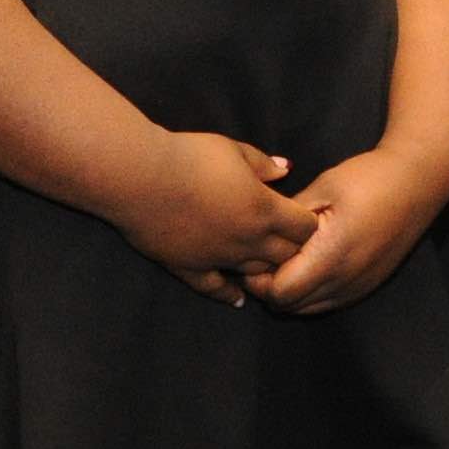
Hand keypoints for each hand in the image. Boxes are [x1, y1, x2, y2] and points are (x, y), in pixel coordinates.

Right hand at [115, 131, 317, 306]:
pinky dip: (230, 294)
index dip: (306, 222)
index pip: (305, 228)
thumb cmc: (190, 157)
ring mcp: (221, 258)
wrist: (142, 178)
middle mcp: (249, 241)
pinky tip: (238, 299)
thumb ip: (262, 164)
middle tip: (285, 239)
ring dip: (264, 268)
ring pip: (257, 275)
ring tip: (264, 262)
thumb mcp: (233, 150)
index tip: (299, 215)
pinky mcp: (192, 268)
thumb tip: (285, 169)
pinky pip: (217, 288)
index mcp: (264, 210)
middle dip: (291, 248)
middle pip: (287, 256)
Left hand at [249, 150, 445, 318]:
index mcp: (331, 257)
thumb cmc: (369, 178)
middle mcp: (345, 281)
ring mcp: (359, 287)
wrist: (418, 182)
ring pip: (308, 309)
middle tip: (261, 258)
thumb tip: (261, 234)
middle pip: (290, 307)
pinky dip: (310, 293)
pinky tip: (308, 265)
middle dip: (268, 288)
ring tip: (283, 261)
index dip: (258, 279)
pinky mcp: (368, 286)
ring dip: (289, 292)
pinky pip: (328, 302)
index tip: (252, 255)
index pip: (279, 292)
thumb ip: (289, 217)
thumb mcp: (323, 187)